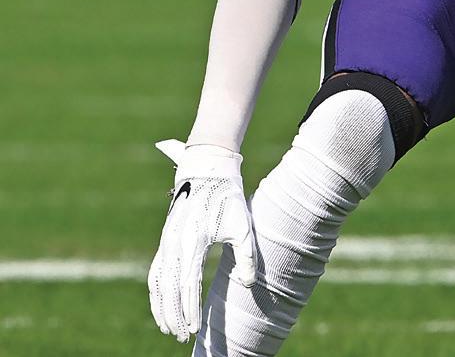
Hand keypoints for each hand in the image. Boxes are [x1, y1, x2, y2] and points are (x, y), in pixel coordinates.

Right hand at [148, 140, 257, 341]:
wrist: (207, 168)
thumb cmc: (228, 198)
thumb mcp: (242, 225)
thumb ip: (245, 255)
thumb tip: (248, 284)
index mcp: (192, 241)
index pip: (187, 284)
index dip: (189, 309)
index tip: (193, 329)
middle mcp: (173, 243)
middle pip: (167, 288)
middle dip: (173, 315)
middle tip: (182, 336)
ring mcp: (165, 242)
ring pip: (156, 282)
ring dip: (161, 307)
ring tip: (168, 328)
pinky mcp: (165, 240)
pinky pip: (155, 272)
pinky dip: (156, 292)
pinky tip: (161, 306)